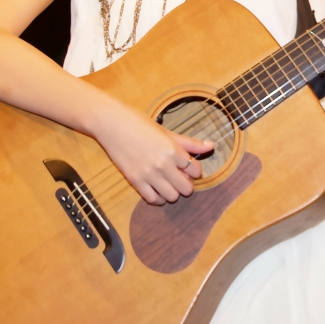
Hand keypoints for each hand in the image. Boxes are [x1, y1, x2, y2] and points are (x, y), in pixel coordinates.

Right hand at [91, 101, 213, 204]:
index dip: (195, 170)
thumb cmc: (139, 123)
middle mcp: (163, 165)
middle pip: (186, 188)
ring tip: (167, 183)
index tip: (187, 166)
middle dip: (186, 184)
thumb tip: (212, 145)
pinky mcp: (135, 181)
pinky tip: (156, 189)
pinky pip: (152, 199)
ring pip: (171, 197)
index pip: (196, 170)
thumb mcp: (167, 131)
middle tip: (179, 176)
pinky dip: (158, 198)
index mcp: (173, 150)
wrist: (112, 124)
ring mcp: (148, 175)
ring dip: (173, 192)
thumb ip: (190, 143)